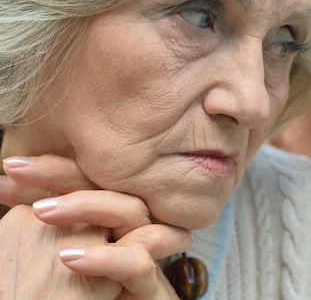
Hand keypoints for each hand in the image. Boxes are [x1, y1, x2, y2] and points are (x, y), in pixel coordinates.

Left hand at [1, 155, 192, 299]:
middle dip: (62, 174)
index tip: (8, 174)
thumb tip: (6, 190)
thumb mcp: (47, 261)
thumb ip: (39, 234)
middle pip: (109, 186)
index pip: (83, 184)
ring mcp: (142, 255)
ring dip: (88, 205)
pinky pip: (138, 263)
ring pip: (133, 212)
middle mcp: (127, 232)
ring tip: (40, 213)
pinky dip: (105, 259)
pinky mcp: (150, 287)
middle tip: (18, 170)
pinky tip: (70, 259)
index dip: (47, 174)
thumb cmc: (67, 297)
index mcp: (102, 224)